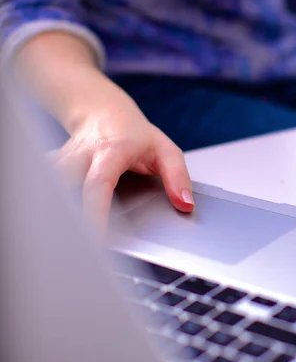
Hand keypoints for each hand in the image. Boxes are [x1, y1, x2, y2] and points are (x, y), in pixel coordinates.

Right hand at [50, 88, 193, 233]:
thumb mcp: (166, 151)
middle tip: (77, 248)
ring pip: (48, 184)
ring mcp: (63, 159)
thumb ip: (178, 177)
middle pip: (62, 184)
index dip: (94, 212)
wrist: (105, 112)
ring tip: (66, 240)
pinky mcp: (52, 166)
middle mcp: (83, 154)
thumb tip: (185, 205)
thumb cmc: (136, 135)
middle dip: (64, 214)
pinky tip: (54, 222)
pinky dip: (47, 201)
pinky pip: (43, 185)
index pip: (98, 183)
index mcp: (112, 151)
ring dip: (54, 210)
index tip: (96, 238)